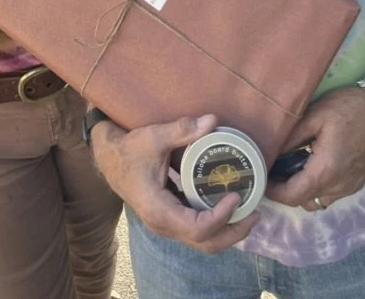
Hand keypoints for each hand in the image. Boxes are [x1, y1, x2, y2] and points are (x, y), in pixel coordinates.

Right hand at [90, 114, 259, 252]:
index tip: (236, 196)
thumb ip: (181, 129)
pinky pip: (198, 230)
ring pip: (203, 241)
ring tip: (249, 210)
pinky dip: (217, 223)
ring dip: (228, 230)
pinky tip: (229, 203)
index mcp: (159, 211)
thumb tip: (212, 121)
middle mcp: (164, 225)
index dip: (222, 217)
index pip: (198, 229)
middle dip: (234, 232)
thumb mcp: (152, 137)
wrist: (109, 157)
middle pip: (206, 244)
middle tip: (256, 212)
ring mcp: (167, 224)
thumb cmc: (128, 149)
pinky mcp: (170, 217)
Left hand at [266, 86, 364, 210]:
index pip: (292, 196)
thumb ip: (291, 137)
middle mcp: (338, 187)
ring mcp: (350, 187)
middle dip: (286, 190)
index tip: (262, 177)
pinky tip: (313, 164)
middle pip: (304, 202)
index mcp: (325, 171)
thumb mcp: (314, 116)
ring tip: (293, 166)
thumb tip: (272, 152)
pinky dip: (318, 186)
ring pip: (318, 201)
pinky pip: (331, 194)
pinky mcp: (357, 183)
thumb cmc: (347, 109)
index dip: (273, 192)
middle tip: (275, 169)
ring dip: (303, 190)